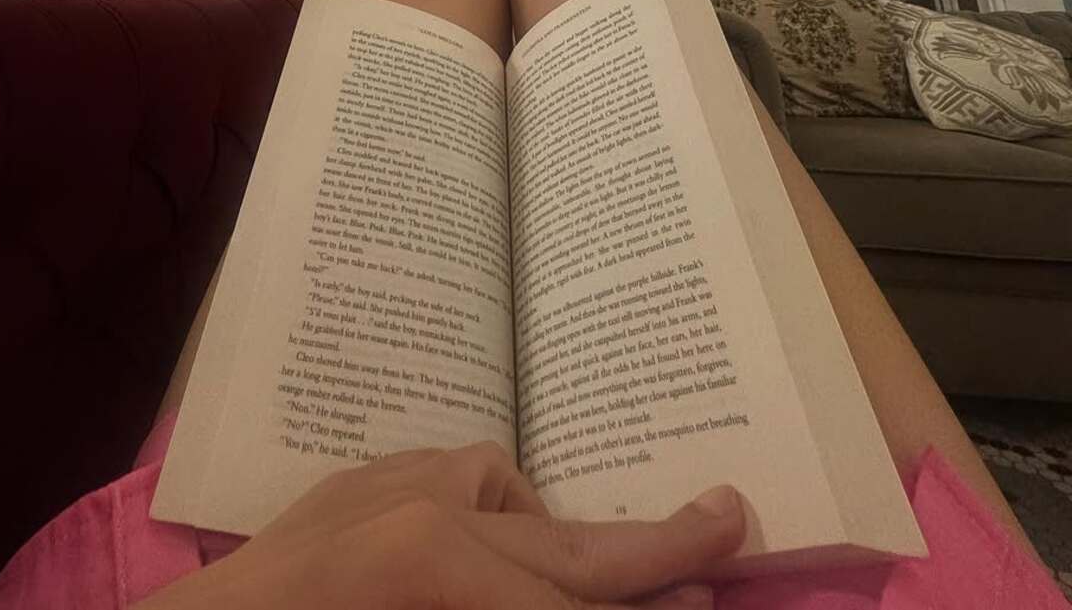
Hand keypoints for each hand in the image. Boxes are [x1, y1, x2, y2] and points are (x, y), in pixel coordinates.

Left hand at [138, 441, 743, 608]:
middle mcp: (417, 510)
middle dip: (653, 547)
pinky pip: (446, 480)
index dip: (653, 589)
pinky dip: (483, 509)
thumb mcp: (449, 604)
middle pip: (563, 543)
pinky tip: (488, 540)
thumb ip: (538, 599)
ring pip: (504, 493)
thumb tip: (618, 601)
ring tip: (579, 569)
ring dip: (550, 537)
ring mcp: (379, 488)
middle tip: (729, 516)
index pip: (574, 589)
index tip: (722, 570)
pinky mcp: (349, 485)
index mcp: (435, 567)